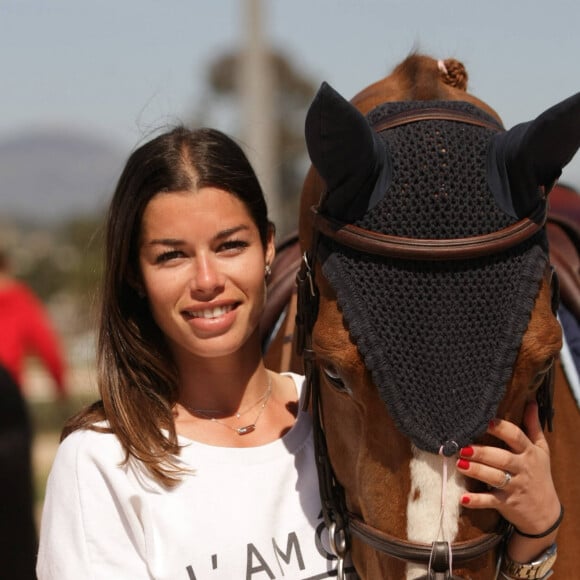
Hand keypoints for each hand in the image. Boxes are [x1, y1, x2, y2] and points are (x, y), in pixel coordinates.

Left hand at [456, 400, 560, 560]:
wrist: (545, 512)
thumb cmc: (538, 474)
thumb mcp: (540, 450)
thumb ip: (533, 426)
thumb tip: (531, 402)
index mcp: (528, 452)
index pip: (516, 437)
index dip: (501, 428)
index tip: (485, 421)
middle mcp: (521, 468)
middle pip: (502, 458)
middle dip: (482, 452)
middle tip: (463, 447)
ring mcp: (514, 487)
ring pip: (495, 478)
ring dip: (477, 471)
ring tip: (459, 464)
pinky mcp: (506, 503)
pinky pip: (491, 501)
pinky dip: (477, 501)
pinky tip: (462, 498)